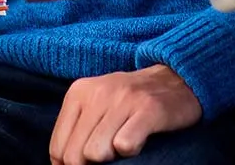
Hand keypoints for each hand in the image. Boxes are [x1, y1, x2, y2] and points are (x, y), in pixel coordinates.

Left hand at [48, 64, 201, 164]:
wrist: (178, 78)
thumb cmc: (131, 101)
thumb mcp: (96, 105)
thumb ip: (76, 131)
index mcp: (79, 92)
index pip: (57, 148)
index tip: (86, 164)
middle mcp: (98, 93)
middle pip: (74, 155)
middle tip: (109, 156)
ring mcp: (124, 99)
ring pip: (96, 153)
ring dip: (111, 158)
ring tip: (124, 143)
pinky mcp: (148, 109)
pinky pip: (125, 145)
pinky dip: (131, 151)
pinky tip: (140, 140)